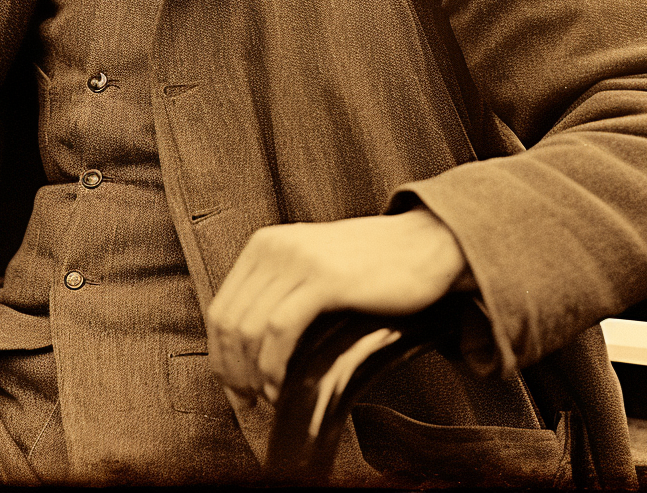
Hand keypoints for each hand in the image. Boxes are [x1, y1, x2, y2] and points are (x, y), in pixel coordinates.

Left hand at [206, 209, 470, 404]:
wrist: (425, 244)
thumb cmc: (372, 266)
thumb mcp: (312, 266)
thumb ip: (280, 292)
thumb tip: (246, 348)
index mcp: (265, 244)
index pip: (220, 308)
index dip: (220, 356)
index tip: (234, 387)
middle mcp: (275, 246)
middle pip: (229, 323)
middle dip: (232, 371)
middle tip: (248, 402)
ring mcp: (298, 259)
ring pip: (250, 329)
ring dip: (252, 375)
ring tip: (268, 398)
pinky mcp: (325, 278)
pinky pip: (281, 330)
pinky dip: (274, 367)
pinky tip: (282, 388)